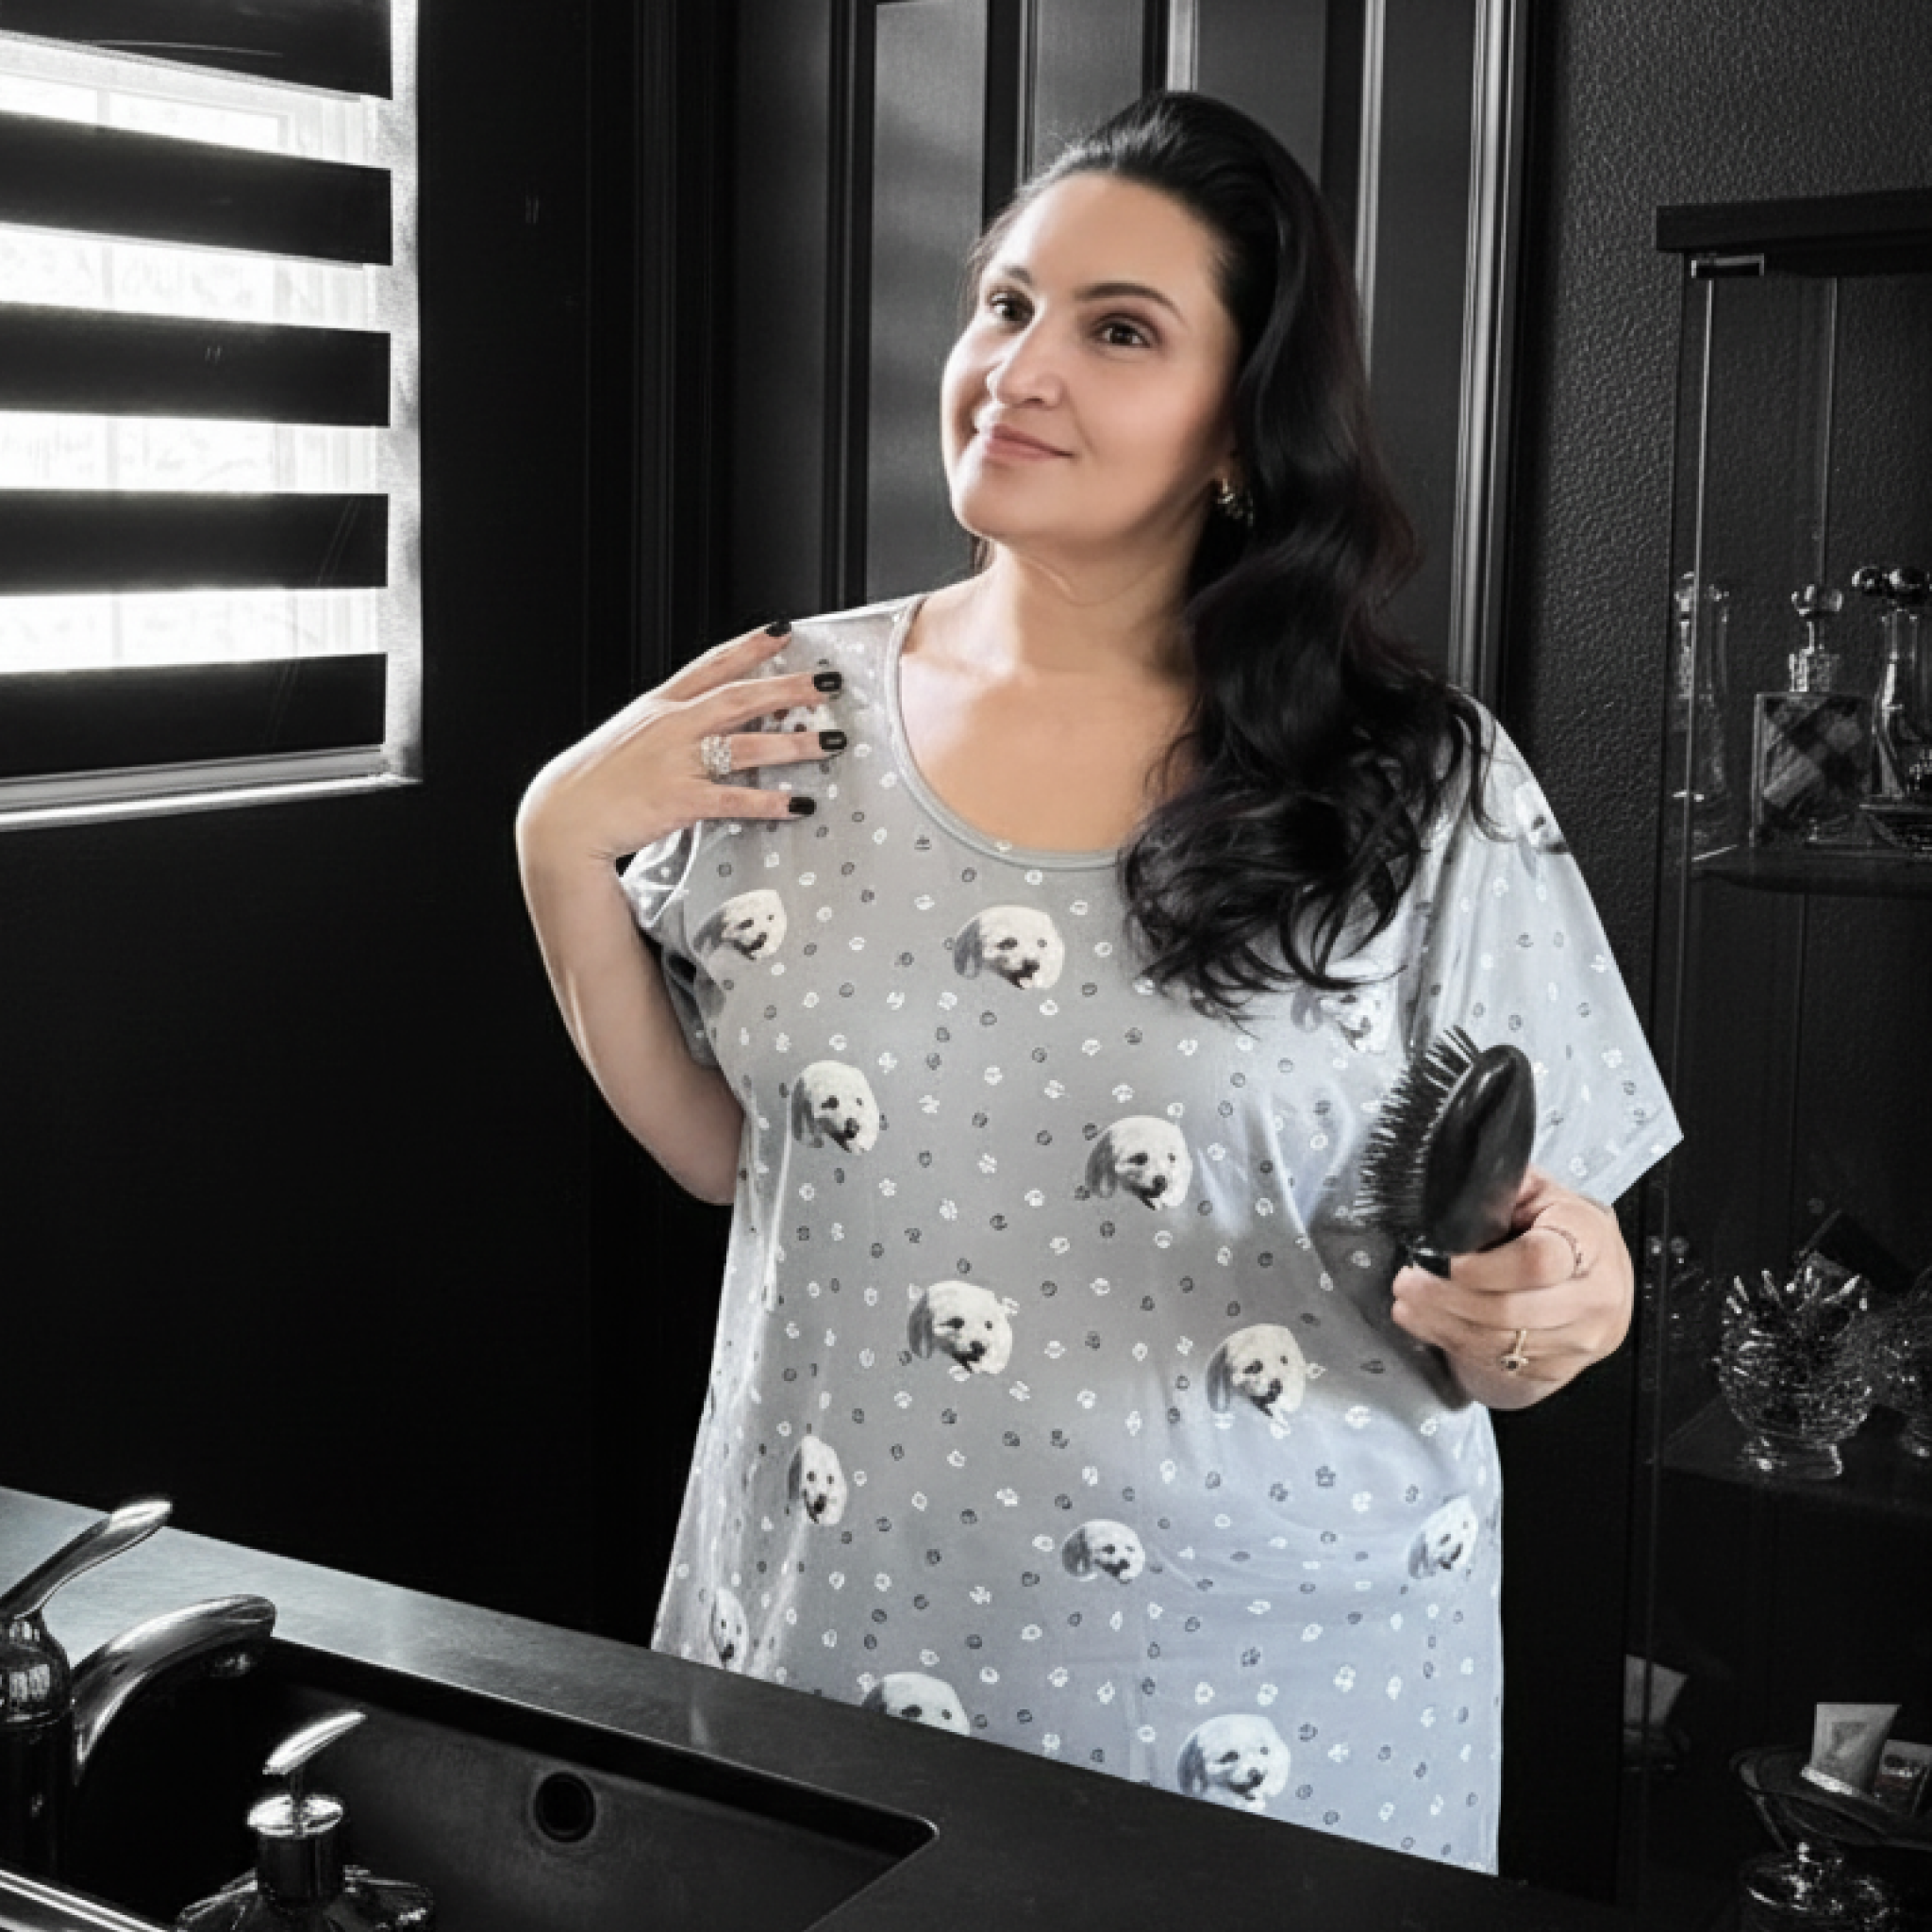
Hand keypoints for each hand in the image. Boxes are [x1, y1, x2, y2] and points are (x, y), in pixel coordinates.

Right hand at [517, 622, 843, 865]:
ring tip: (831, 741)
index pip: (712, 665)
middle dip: (789, 687)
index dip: (750, 647)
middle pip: (741, 698)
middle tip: (828, 681)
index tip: (783, 631)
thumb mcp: (632, 736)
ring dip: (793, 743)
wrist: (563, 815)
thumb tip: (710, 724)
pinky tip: (797, 802)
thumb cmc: (599, 779)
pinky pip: (734, 798)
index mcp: (660, 707)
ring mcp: (677, 762)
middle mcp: (673, 727)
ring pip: (747, 745)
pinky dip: (769, 801)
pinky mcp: (679, 800)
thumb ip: (671, 726)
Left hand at [1387, 1167, 1632, 1407]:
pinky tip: (1430, 1323)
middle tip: (1406, 1282)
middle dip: (1448, 1299)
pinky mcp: (1562, 1367)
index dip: (1485, 1267)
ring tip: (1408, 1302)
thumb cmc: (1553, 1221)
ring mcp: (1583, 1337)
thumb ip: (1499, 1189)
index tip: (1444, 1260)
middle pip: (1513, 1311)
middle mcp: (1598, 1294)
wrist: (1593, 1270)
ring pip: (1502, 1343)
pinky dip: (1456, 1342)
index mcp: (1591, 1238)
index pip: (1539, 1261)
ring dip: (1443, 1324)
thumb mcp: (1535, 1190)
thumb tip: (1447, 1191)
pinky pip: (1501, 1363)